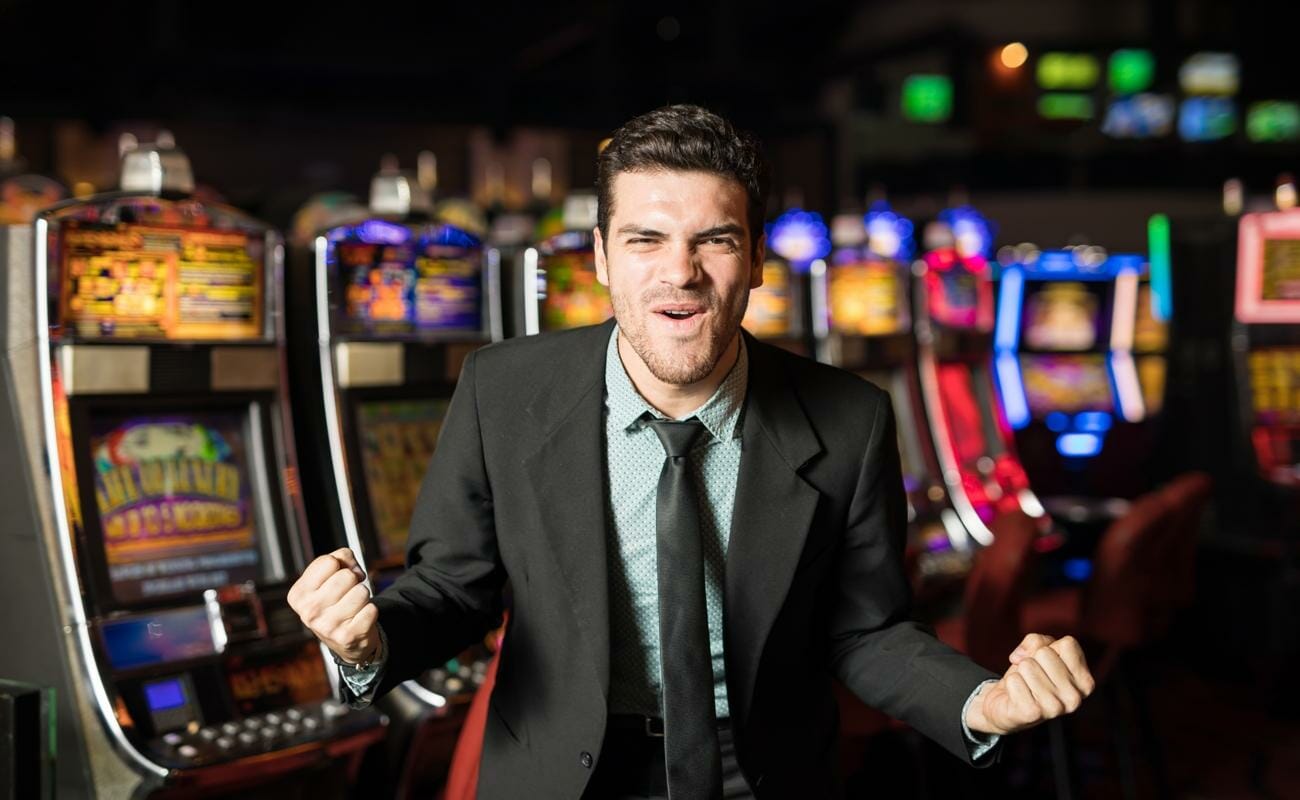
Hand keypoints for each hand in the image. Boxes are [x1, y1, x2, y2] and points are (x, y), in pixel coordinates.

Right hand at [287, 547, 379, 664]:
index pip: (329, 561)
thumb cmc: (335, 600)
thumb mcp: (328, 576)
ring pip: (362, 591)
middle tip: (347, 593)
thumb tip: (355, 570)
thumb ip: (340, 558)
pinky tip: (358, 619)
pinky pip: (372, 609)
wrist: (343, 639)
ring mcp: (327, 627)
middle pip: (347, 576)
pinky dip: (370, 611)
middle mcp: (309, 611)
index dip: (340, 565)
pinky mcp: (347, 637)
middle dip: (353, 581)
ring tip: (353, 606)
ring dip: (363, 597)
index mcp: (298, 594)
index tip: (337, 577)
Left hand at [965, 634, 1095, 735]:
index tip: (1048, 663)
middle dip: (1033, 659)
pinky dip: (1010, 684)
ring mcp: (1055, 708)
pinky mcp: (1032, 713)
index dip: (1051, 647)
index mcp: (1085, 682)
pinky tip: (1018, 696)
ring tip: (1026, 687)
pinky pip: (1014, 680)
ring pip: (1027, 665)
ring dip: (1021, 673)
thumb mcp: (1039, 650)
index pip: (1068, 644)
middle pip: (1044, 653)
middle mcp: (1075, 698)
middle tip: (1034, 677)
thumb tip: (1019, 657)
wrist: (1009, 705)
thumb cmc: (1030, 674)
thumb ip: (1036, 641)